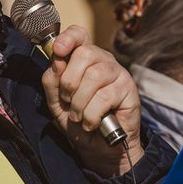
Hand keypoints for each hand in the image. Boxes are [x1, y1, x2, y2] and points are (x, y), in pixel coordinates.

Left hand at [41, 25, 144, 175]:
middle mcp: (103, 61)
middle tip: (68, 101)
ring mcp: (118, 73)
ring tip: (78, 116)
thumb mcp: (57, 102)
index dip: (68, 38)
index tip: (57, 49)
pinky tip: (91, 122)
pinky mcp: (129, 89)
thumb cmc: (79, 121)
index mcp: (84, 59)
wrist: (99, 149)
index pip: (79, 35)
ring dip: (79, 103)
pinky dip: (91, 114)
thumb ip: (53, 81)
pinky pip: (105, 96)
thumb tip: (56, 62)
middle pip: (84, 54)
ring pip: (94, 76)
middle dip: (69, 82)